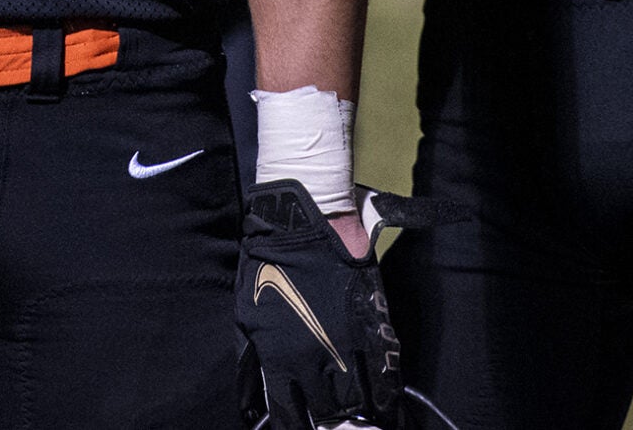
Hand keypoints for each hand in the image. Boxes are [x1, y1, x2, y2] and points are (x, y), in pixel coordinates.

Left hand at [236, 179, 404, 429]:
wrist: (300, 224)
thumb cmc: (267, 266)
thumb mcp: (247, 317)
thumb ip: (253, 363)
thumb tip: (252, 404)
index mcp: (279, 359)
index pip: (289, 416)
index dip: (296, 427)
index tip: (302, 428)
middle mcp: (314, 360)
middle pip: (328, 416)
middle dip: (330, 423)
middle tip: (333, 422)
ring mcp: (347, 346)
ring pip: (359, 404)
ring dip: (358, 414)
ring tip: (362, 419)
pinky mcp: (373, 329)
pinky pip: (385, 379)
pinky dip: (386, 398)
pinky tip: (384, 407)